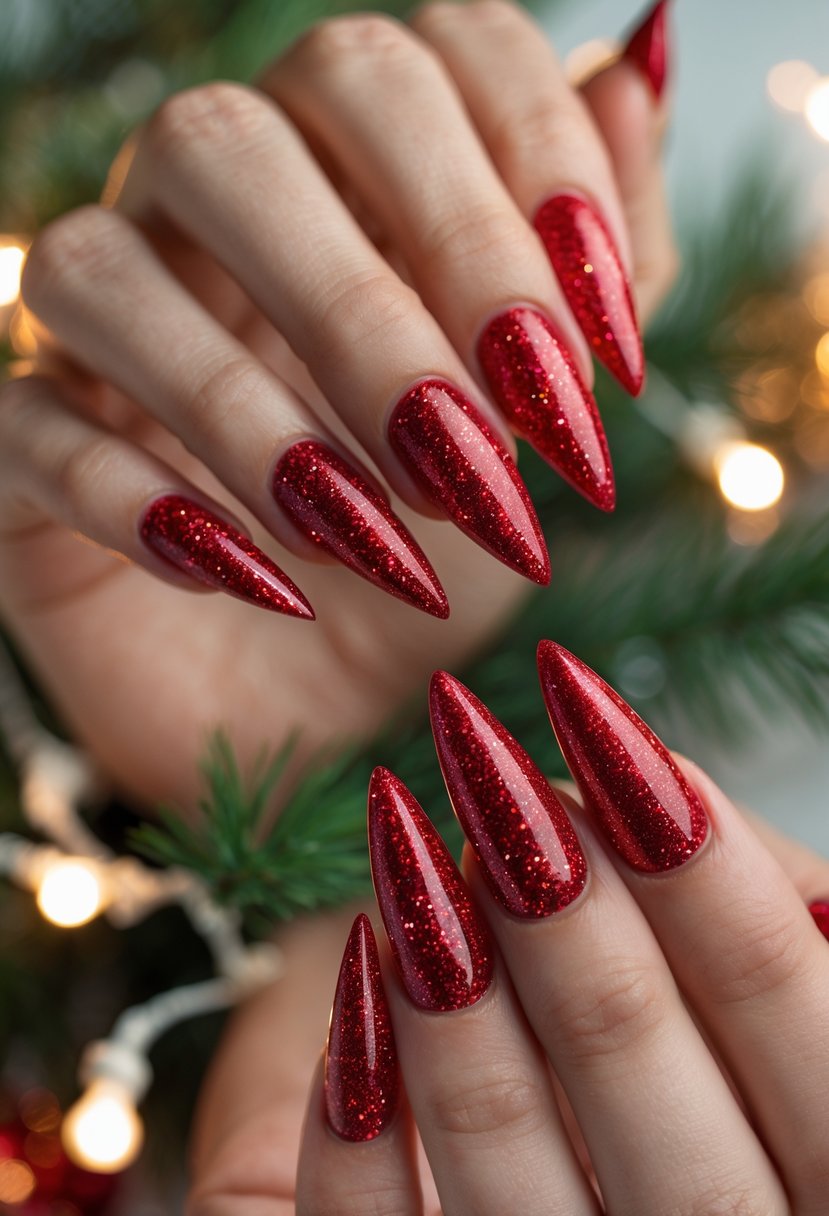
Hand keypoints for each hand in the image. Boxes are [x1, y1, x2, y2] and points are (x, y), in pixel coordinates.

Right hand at [0, 0, 674, 809]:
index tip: (592, 355)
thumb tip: (635, 71)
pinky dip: (137, 502)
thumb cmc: (444, 544)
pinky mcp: (22, 454)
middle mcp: (201, 225)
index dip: (522, 175)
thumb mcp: (553, 410)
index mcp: (345, 178)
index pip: (411, 58)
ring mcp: (95, 338)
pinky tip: (256, 579)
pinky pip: (25, 430)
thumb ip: (602, 252)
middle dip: (371, 307)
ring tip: (369, 542)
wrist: (336, 702)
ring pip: (98, 272)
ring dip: (247, 417)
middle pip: (232, 140)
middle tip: (473, 456)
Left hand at [188, 648, 828, 1215]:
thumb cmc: (711, 1063)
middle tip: (492, 770)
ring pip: (513, 1175)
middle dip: (570, 919)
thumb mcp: (779, 1002)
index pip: (804, 1024)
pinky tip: (362, 974)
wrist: (621, 1183)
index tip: (598, 722)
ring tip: (404, 836)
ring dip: (450, 991)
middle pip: (655, 1096)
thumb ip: (771, 928)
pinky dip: (358, 1120)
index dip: (705, 870)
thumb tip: (664, 794)